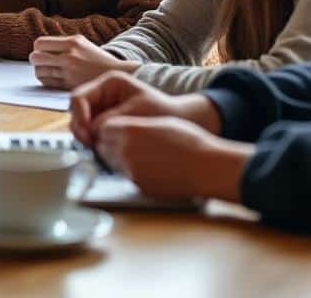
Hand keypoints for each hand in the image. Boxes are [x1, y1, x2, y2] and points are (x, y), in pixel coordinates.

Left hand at [29, 35, 137, 89]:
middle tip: (41, 62)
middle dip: (35, 61)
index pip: (40, 43)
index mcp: (72, 42)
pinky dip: (46, 81)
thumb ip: (62, 43)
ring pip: (39, 71)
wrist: (117, 74)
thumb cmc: (96, 59)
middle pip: (35, 57)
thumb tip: (38, 46)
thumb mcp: (82, 43)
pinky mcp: (70, 85)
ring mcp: (69, 71)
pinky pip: (47, 83)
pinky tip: (53, 78)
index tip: (42, 52)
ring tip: (48, 71)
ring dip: (40, 71)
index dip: (38, 48)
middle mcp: (70, 56)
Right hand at [68, 71, 220, 148]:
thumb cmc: (163, 115)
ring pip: (81, 123)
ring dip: (86, 137)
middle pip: (76, 111)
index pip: (79, 97)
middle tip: (91, 146)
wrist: (182, 123)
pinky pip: (91, 133)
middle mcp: (102, 94)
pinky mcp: (106, 123)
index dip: (78, 116)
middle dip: (80, 129)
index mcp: (109, 83)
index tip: (87, 135)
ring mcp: (102, 109)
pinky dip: (93, 142)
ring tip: (98, 150)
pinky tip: (102, 150)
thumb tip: (90, 134)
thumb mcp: (134, 115)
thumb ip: (110, 122)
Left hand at [96, 115, 250, 200]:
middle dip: (110, 144)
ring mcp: (130, 171)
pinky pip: (125, 177)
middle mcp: (125, 151)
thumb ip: (133, 125)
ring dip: (118, 159)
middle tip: (127, 144)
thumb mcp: (159, 123)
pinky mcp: (138, 187)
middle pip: (102, 147)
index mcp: (130, 131)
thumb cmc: (189, 143)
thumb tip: (116, 127)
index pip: (102, 128)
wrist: (207, 169)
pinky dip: (131, 172)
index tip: (116, 130)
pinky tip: (149, 168)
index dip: (108, 129)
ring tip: (141, 155)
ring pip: (112, 163)